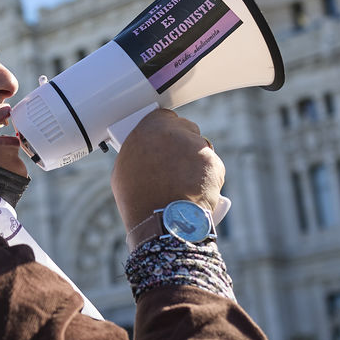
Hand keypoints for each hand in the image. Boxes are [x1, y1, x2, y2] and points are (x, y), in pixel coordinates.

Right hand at [110, 108, 224, 231]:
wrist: (163, 221)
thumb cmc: (139, 200)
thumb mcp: (125, 169)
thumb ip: (139, 151)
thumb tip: (146, 153)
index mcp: (150, 127)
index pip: (164, 118)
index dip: (166, 131)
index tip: (165, 141)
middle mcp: (176, 131)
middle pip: (186, 130)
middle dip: (183, 144)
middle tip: (175, 164)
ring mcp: (197, 147)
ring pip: (200, 149)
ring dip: (195, 162)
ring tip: (183, 184)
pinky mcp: (214, 163)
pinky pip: (212, 167)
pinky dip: (207, 178)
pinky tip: (194, 192)